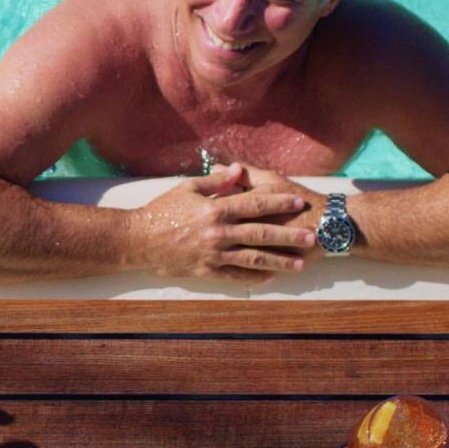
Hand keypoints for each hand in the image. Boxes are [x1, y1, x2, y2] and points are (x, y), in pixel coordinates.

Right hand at [127, 163, 318, 281]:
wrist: (138, 240)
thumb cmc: (161, 210)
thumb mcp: (187, 188)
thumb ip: (216, 182)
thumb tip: (238, 170)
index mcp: (216, 209)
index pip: (255, 204)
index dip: (279, 202)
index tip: (298, 202)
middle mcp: (219, 232)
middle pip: (261, 233)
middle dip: (289, 235)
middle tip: (311, 237)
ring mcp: (214, 254)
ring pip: (253, 258)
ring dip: (279, 261)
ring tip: (299, 264)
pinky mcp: (206, 271)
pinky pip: (235, 276)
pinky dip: (253, 277)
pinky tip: (270, 276)